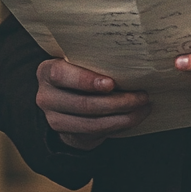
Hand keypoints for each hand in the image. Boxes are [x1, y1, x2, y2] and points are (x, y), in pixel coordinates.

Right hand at [36, 58, 150, 150]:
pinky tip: (135, 116)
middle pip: (83, 104)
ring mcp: (55, 120)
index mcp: (47, 72)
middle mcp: (46, 97)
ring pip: (93, 123)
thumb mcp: (76, 59)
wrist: (64, 95)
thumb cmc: (78, 68)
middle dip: (117, 101)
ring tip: (143, 106)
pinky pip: (97, 133)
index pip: (62, 75)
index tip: (111, 83)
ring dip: (123, 117)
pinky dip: (119, 126)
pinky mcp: (68, 135)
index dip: (86, 81)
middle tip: (141, 95)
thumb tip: (128, 56)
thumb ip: (91, 58)